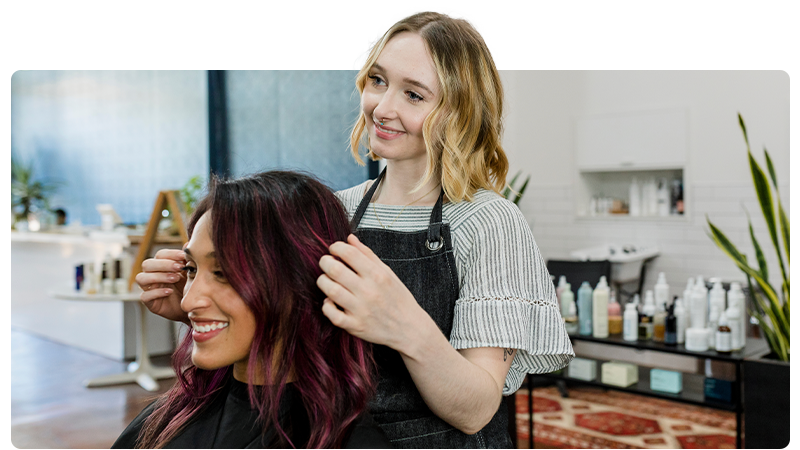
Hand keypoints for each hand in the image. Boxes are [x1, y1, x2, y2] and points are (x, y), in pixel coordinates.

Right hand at [135, 248, 189, 323]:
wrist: (192, 308)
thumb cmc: (189, 288)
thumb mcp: (191, 273)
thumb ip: (188, 259)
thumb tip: (187, 243)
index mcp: (162, 266)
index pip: (160, 255)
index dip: (170, 254)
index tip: (183, 256)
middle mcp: (152, 275)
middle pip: (147, 264)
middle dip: (163, 264)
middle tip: (179, 268)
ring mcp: (149, 288)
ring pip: (142, 278)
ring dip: (158, 276)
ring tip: (175, 278)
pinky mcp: (150, 302)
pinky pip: (145, 296)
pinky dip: (156, 292)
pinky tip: (169, 291)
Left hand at [317, 234, 427, 351]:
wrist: (409, 328)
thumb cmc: (398, 299)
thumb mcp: (388, 272)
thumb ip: (367, 255)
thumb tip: (349, 238)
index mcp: (377, 275)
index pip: (349, 253)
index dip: (336, 247)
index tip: (334, 249)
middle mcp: (369, 291)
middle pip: (335, 270)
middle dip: (325, 262)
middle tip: (326, 262)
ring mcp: (361, 310)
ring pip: (330, 290)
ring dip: (323, 282)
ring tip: (327, 281)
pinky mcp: (355, 326)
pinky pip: (332, 314)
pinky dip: (326, 306)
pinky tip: (331, 302)